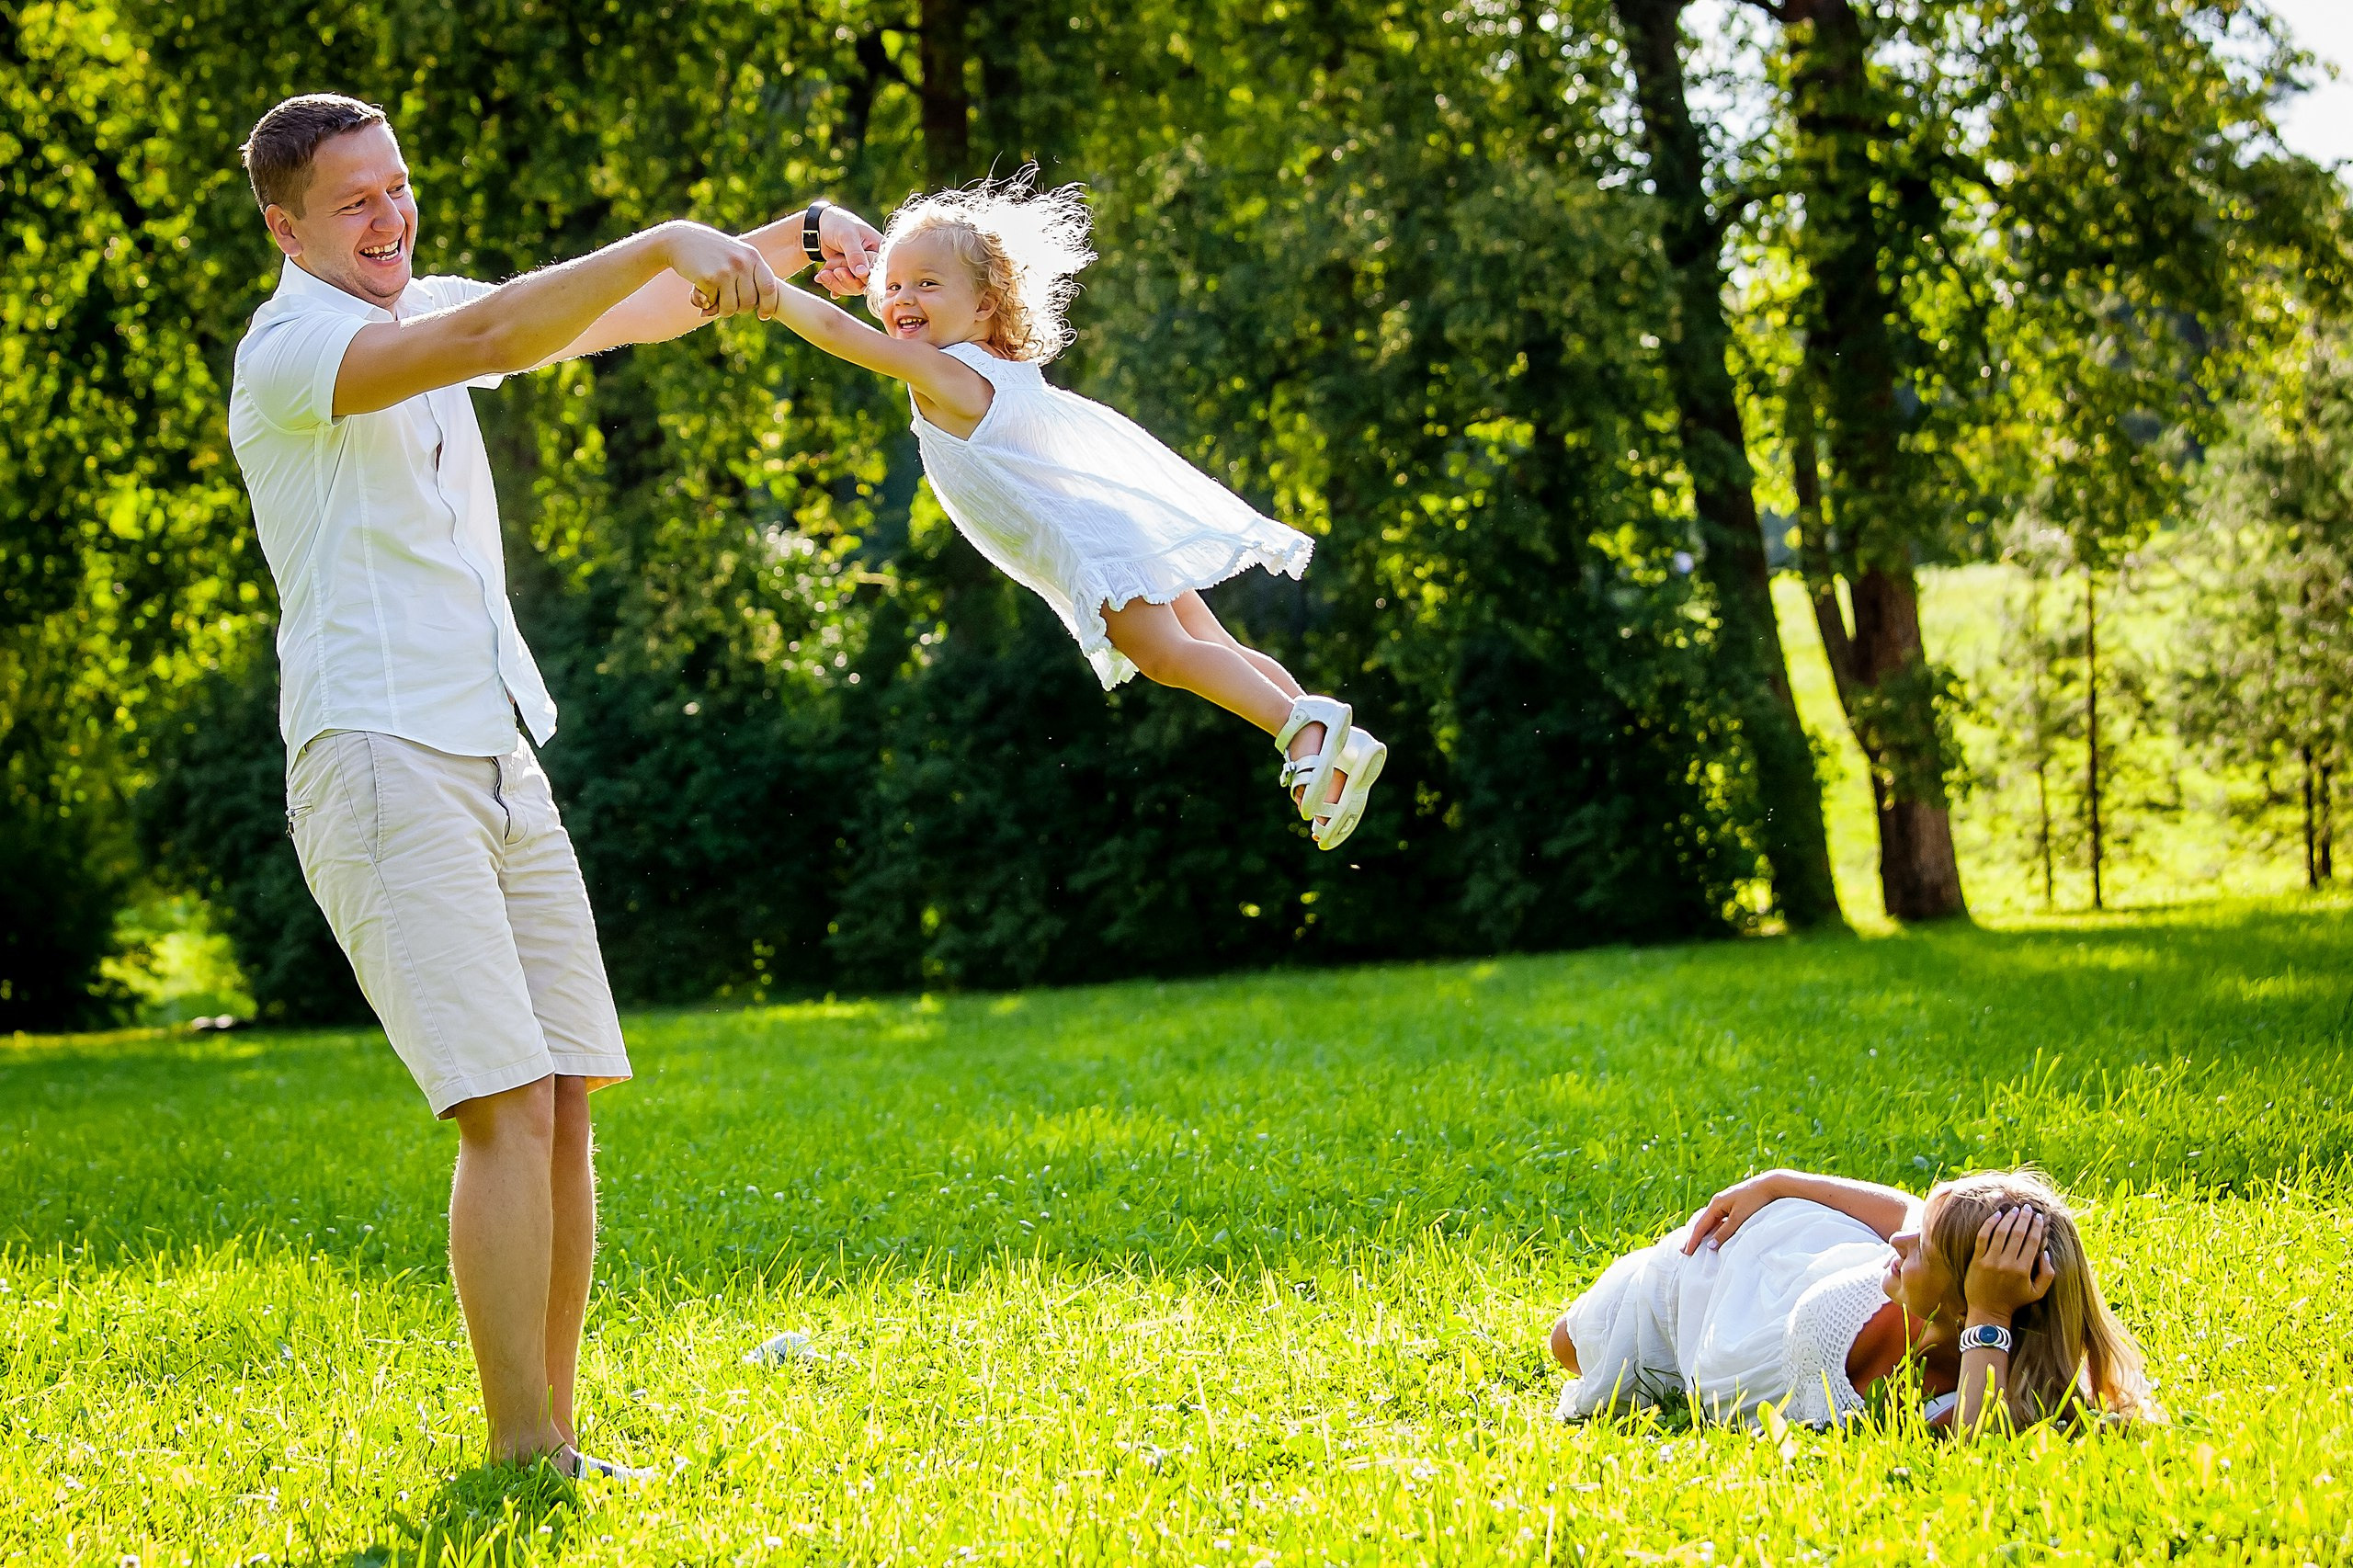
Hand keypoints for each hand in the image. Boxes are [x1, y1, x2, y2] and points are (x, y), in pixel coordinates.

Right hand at [659, 221, 780, 319]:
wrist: (680, 239)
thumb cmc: (711, 253)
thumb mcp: (736, 257)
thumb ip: (749, 279)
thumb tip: (763, 313)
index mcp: (753, 257)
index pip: (769, 288)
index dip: (768, 306)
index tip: (763, 315)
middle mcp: (742, 262)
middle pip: (749, 304)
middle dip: (737, 308)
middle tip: (724, 300)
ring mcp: (726, 270)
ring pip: (731, 308)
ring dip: (719, 308)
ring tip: (711, 295)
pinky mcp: (709, 278)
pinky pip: (712, 304)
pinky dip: (704, 302)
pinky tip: (697, 289)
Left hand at [810, 205, 881, 296]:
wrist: (822, 227)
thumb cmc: (838, 225)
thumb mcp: (847, 236)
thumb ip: (855, 254)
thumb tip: (863, 273)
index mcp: (880, 251)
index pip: (878, 273)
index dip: (862, 278)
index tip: (842, 270)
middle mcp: (874, 264)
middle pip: (865, 284)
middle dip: (845, 280)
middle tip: (832, 271)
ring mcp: (863, 272)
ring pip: (853, 288)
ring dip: (835, 282)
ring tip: (823, 273)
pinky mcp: (852, 276)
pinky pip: (845, 288)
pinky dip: (832, 284)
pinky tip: (822, 277)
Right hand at [1683, 1170, 1786, 1254]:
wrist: (1770, 1185)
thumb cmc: (1755, 1200)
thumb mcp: (1739, 1218)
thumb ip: (1725, 1232)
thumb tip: (1710, 1246)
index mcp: (1716, 1204)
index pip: (1700, 1226)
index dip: (1693, 1240)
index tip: (1687, 1252)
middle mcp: (1717, 1202)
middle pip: (1701, 1222)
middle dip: (1693, 1236)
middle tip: (1685, 1250)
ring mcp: (1725, 1202)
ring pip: (1709, 1220)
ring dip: (1702, 1232)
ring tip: (1696, 1244)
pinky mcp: (1732, 1204)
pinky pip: (1717, 1219)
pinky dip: (1712, 1228)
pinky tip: (1713, 1234)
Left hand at [1962, 1206, 2055, 1322]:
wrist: (1988, 1311)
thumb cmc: (2014, 1301)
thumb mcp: (2037, 1292)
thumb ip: (2047, 1273)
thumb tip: (2046, 1252)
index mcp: (2023, 1270)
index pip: (2031, 1242)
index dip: (2036, 1227)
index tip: (2038, 1217)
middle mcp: (2007, 1263)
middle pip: (2017, 1234)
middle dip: (2024, 1218)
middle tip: (2027, 1207)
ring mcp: (1990, 1260)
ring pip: (2000, 1232)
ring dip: (2008, 1218)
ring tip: (2014, 1210)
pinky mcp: (1976, 1260)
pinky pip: (1983, 1237)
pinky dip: (1989, 1224)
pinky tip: (1996, 1215)